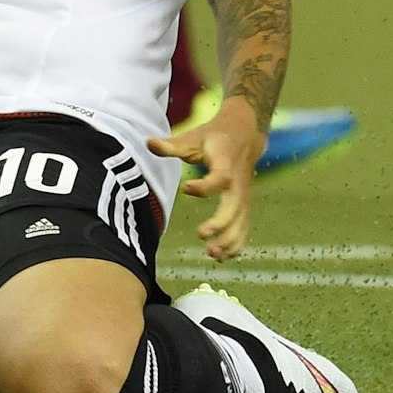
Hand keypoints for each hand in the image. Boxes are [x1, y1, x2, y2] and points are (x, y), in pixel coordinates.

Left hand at [147, 98, 265, 262]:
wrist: (245, 135)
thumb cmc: (214, 138)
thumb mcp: (193, 137)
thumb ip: (171, 145)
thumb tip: (148, 142)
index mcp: (226, 164)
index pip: (220, 178)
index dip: (204, 186)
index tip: (185, 187)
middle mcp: (237, 183)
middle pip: (234, 207)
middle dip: (221, 223)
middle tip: (201, 234)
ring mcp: (243, 197)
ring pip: (241, 222)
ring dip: (229, 240)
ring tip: (211, 253)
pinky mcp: (244, 206)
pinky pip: (243, 228)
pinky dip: (235, 244)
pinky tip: (220, 257)